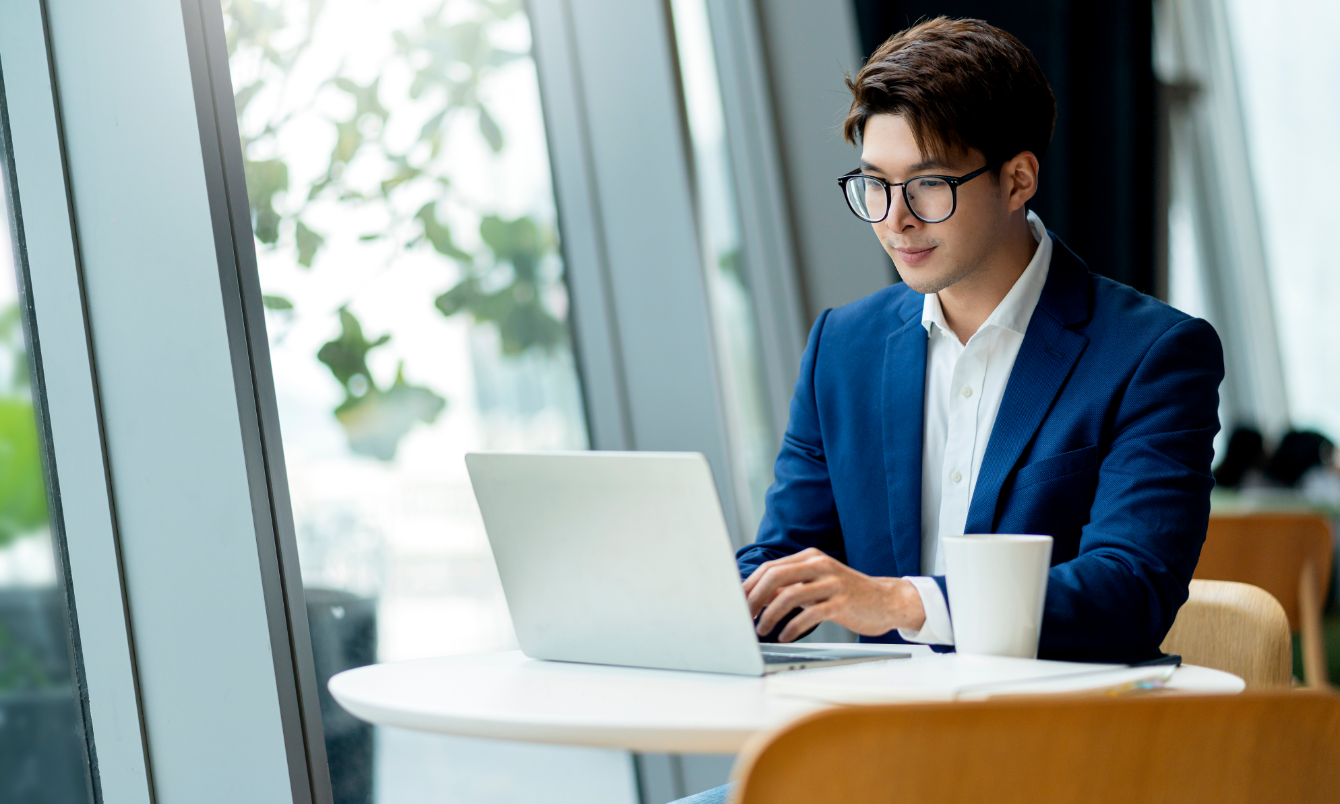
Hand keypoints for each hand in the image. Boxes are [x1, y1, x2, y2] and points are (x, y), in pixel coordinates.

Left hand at [743, 548, 925, 641]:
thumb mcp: (816, 585)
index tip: (737, 603)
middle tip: (743, 617)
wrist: (887, 601)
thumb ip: (790, 587)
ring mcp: (832, 584)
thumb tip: (758, 597)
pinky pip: (809, 614)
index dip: (750, 586)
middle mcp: (819, 566)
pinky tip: (785, 636)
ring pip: (789, 595)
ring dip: (770, 615)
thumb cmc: (847, 595)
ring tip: (762, 630)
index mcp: (810, 558)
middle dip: (754, 598)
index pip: (770, 568)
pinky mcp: (842, 603)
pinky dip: (792, 627)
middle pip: (775, 576)